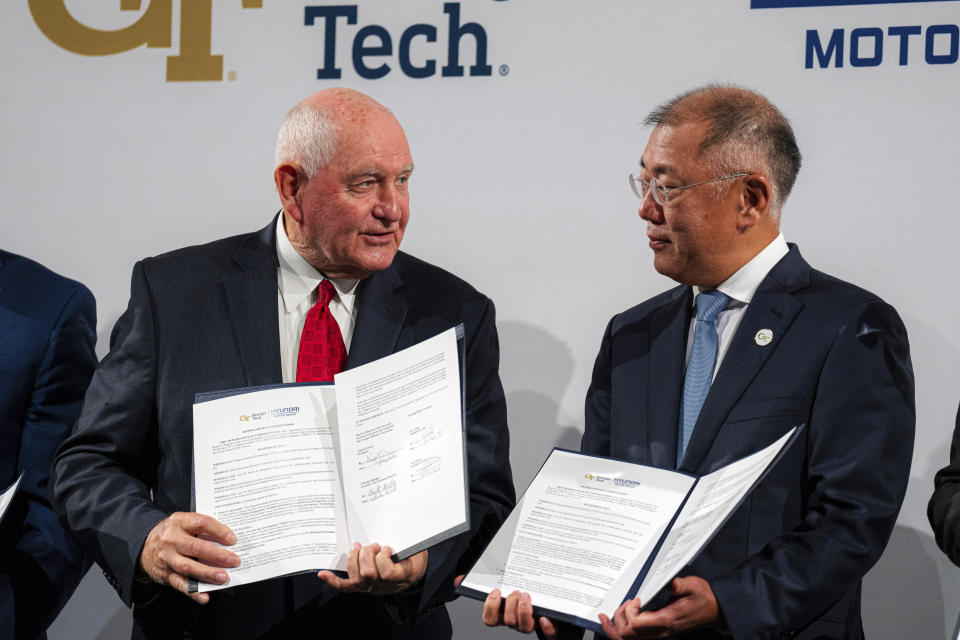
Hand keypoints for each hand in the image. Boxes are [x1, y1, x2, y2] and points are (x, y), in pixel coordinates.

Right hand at [139, 512, 238, 604]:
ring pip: (189, 567)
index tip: (232, 540)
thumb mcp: (182, 523)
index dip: (219, 531)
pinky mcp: (166, 574)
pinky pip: (180, 584)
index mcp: (178, 522)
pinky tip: (205, 596)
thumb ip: (201, 528)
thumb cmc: (171, 533)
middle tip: (234, 560)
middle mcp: (171, 540)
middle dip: (217, 555)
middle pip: (197, 547)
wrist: (143, 546)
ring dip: (208, 573)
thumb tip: (228, 540)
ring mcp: (167, 558)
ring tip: (223, 577)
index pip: (201, 523)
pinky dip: (193, 592)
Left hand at [317, 543, 426, 594]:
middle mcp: (385, 586)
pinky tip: (323, 574)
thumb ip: (409, 540)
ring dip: (355, 558)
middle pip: (367, 574)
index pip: (387, 573)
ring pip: (356, 577)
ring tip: (360, 547)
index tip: (387, 548)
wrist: (413, 572)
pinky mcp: (362, 586)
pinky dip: (333, 581)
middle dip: (367, 554)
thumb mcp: (418, 548)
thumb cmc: (414, 556)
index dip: (383, 558)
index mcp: (402, 576)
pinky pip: (346, 587)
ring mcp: (372, 587)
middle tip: (374, 545)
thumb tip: (402, 521)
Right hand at [478, 587, 557, 637]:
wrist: (545, 607)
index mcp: (502, 614)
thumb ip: (481, 582)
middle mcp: (515, 621)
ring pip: (524, 628)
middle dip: (510, 605)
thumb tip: (459, 579)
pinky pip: (548, 633)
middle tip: (515, 592)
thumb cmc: (518, 597)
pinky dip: (546, 627)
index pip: (489, 619)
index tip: (495, 591)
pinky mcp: (548, 627)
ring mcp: (531, 624)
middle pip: (508, 621)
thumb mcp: (501, 587)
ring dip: (524, 611)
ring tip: (526, 596)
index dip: (491, 607)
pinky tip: (544, 617)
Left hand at [599, 576, 718, 638]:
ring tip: (611, 615)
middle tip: (620, 605)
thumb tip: (671, 583)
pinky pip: (636, 637)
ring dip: (617, 628)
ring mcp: (659, 633)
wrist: (714, 610)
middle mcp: (661, 631)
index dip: (630, 612)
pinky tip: (619, 620)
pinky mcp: (658, 632)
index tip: (635, 599)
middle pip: (628, 636)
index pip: (638, 624)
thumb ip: (681, 585)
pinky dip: (623, 631)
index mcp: (667, 620)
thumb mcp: (694, 586)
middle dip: (618, 620)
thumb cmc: (703, 598)